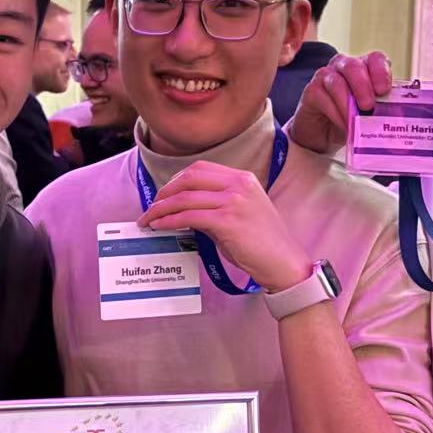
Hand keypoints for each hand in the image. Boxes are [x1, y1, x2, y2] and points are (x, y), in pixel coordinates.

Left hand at [138, 161, 312, 292]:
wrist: (283, 263)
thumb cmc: (262, 244)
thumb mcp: (239, 214)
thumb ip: (214, 206)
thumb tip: (183, 210)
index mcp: (242, 178)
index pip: (200, 169)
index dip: (176, 180)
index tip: (163, 194)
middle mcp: (239, 184)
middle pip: (189, 177)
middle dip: (165, 191)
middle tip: (152, 207)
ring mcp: (234, 201)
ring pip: (185, 197)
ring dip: (161, 208)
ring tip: (148, 219)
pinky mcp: (227, 220)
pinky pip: (189, 216)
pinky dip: (169, 221)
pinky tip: (159, 226)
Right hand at [285, 51, 394, 154]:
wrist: (325, 133)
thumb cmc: (352, 118)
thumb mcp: (372, 112)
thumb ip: (383, 108)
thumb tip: (397, 115)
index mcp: (366, 68)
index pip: (375, 59)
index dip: (381, 72)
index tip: (384, 90)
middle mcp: (345, 66)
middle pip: (353, 66)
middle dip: (363, 87)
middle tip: (368, 107)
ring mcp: (326, 76)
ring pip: (336, 82)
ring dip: (347, 105)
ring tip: (355, 123)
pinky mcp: (312, 90)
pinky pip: (323, 98)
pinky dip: (335, 113)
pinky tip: (343, 125)